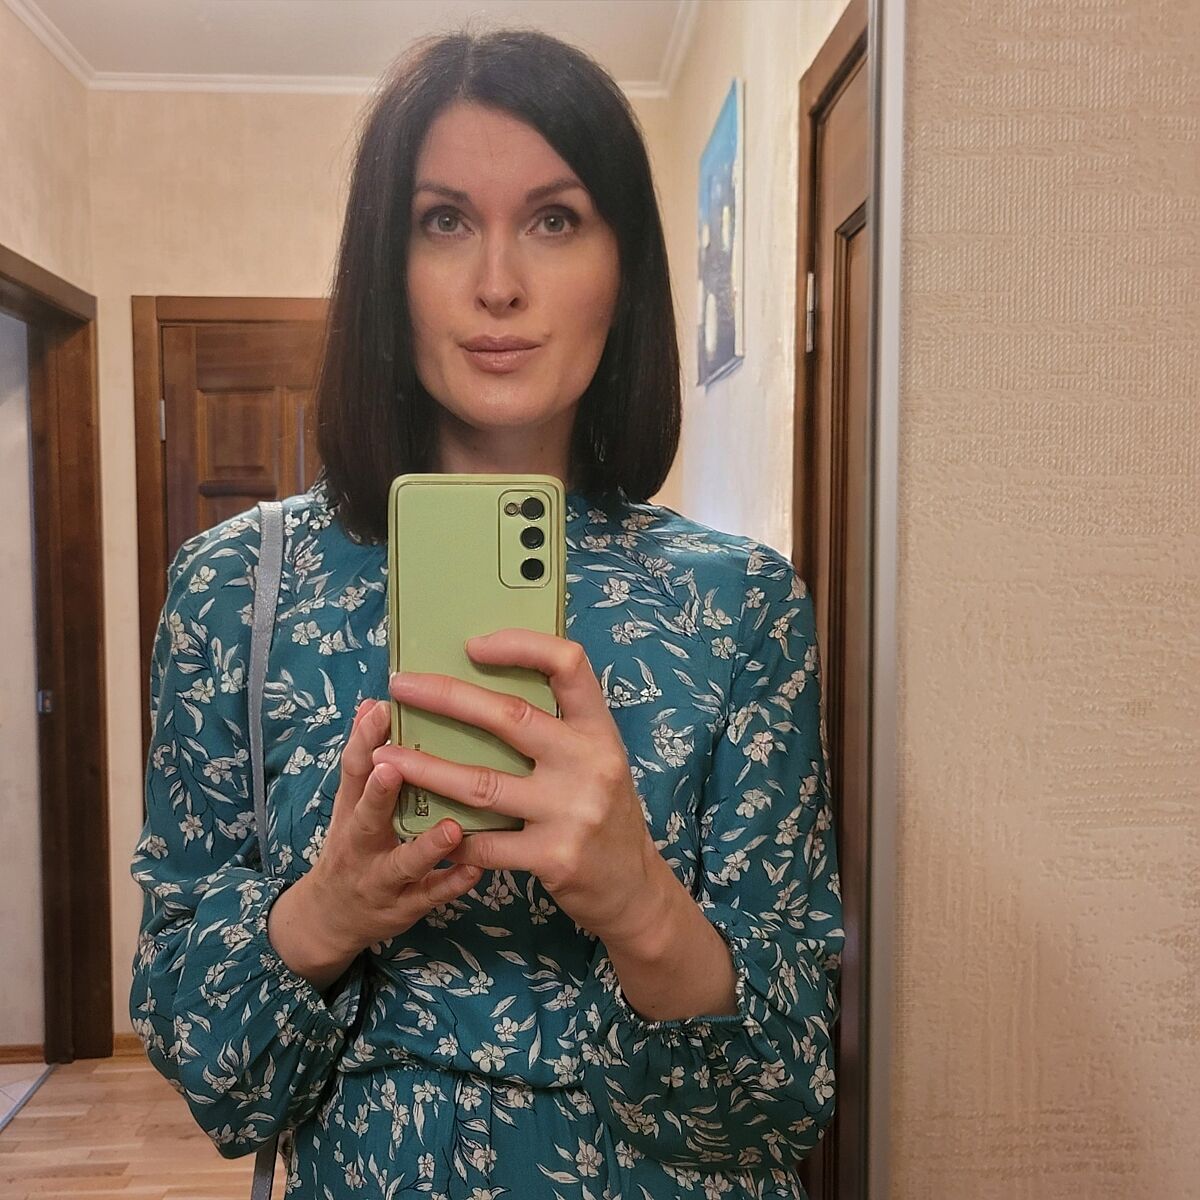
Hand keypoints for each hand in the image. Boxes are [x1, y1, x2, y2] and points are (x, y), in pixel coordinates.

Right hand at [268, 698, 481, 989]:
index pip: (352, 772)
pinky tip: (476, 868)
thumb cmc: (353, 844)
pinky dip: (452, 883)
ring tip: (451, 827)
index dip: (362, 742)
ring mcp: (382, 880)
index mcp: (349, 811)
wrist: (331, 918)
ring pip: (403, 865)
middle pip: (365, 820)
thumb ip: (364, 758)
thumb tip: (372, 703)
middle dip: (378, 795)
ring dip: (426, 847)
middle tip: (393, 767)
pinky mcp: (405, 908)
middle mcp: (360, 846)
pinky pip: (431, 897)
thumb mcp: (350, 804)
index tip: (380, 710)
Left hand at [375, 630, 670, 949]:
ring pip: (481, 783)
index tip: (473, 645)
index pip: (568, 665)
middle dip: (446, 697)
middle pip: (509, 717)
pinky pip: (484, 842)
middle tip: (400, 686)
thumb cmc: (604, 813)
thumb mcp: (597, 760)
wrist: (633, 889)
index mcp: (600, 731)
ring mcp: (572, 812)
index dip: (521, 646)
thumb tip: (485, 686)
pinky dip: (449, 835)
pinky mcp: (553, 858)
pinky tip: (420, 823)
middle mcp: (590, 764)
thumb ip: (558, 729)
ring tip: (385, 756)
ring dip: (425, 767)